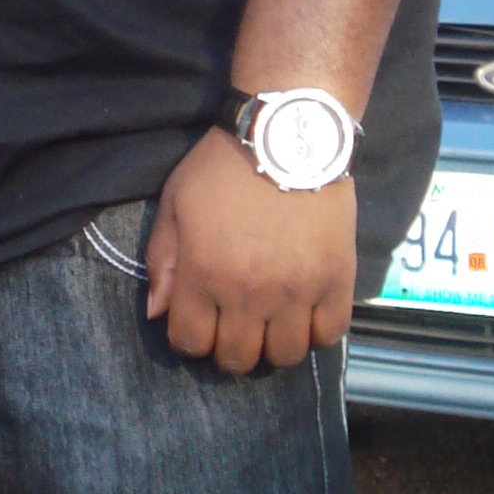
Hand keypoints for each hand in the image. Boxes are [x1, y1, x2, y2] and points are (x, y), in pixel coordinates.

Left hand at [144, 128, 357, 372]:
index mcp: (204, 275)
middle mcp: (249, 293)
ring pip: (284, 356)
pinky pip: (330, 333)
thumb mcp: (176, 202)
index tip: (199, 320)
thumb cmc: (224, 165)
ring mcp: (297, 291)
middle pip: (236, 359)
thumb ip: (161, 260)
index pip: (190, 343)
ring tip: (272, 320)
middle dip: (228, 348)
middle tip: (235, 322)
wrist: (289, 133)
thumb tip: (157, 313)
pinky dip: (317, 331)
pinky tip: (306, 312)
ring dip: (273, 345)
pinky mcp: (337, 280)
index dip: (189, 338)